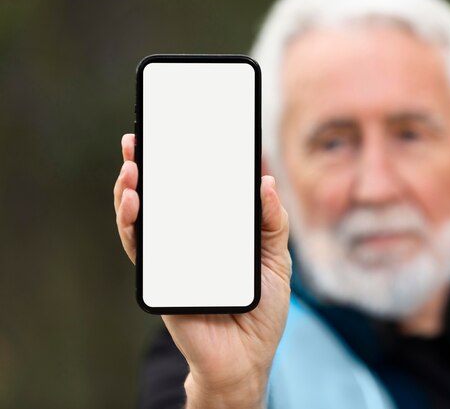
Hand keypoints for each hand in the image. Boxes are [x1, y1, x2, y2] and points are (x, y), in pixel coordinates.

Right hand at [113, 133, 291, 408]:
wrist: (247, 357)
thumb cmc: (263, 307)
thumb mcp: (277, 259)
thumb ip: (273, 222)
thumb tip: (265, 182)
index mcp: (216, 230)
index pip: (196, 190)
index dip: (184, 162)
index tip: (178, 134)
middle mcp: (189, 240)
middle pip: (163, 198)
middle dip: (146, 168)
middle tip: (138, 141)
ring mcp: (172, 258)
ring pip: (143, 219)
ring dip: (131, 191)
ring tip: (132, 168)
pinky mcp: (161, 279)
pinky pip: (140, 249)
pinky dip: (132, 225)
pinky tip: (134, 204)